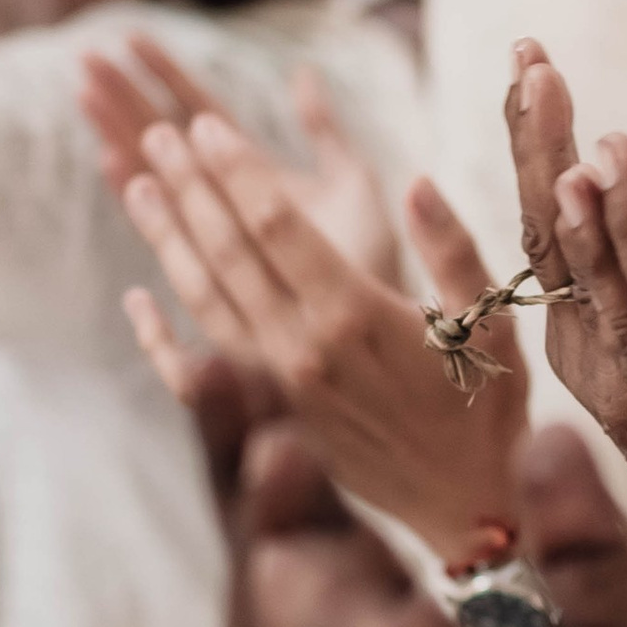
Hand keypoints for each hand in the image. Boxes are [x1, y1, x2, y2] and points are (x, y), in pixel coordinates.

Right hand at [86, 34, 401, 289]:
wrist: (378, 331)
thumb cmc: (373, 258)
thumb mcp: (353, 180)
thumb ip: (324, 128)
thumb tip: (301, 72)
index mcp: (255, 170)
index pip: (201, 107)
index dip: (166, 71)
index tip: (130, 35)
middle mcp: (225, 196)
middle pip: (164, 133)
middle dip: (125, 95)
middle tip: (85, 56)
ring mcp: (214, 227)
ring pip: (156, 169)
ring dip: (119, 131)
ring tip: (83, 92)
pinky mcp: (212, 263)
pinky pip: (165, 217)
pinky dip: (137, 188)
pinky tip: (111, 161)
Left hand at [95, 43, 525, 565]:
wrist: (466, 501)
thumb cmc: (487, 404)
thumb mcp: (490, 320)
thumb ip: (451, 247)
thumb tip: (417, 182)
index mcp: (357, 313)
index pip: (275, 224)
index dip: (235, 170)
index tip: (205, 124)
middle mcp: (304, 348)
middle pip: (227, 251)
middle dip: (190, 187)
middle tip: (158, 135)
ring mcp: (277, 385)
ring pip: (205, 299)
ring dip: (168, 239)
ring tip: (138, 184)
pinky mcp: (269, 414)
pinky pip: (196, 370)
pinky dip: (160, 335)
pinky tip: (136, 298)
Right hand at [217, 413, 626, 626]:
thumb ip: (587, 559)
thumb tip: (550, 439)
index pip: (313, 539)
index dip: (265, 455)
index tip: (233, 357)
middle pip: (267, 593)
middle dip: (242, 490)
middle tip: (224, 378)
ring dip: (287, 575)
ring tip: (286, 474)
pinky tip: (362, 625)